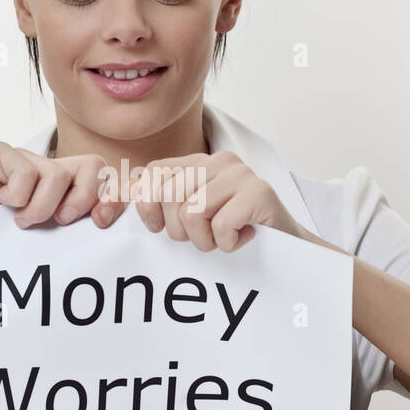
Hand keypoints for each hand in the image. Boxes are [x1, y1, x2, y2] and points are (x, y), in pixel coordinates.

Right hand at [0, 142, 129, 228]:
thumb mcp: (46, 244)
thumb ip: (74, 234)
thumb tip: (107, 232)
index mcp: (66, 192)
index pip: (106, 181)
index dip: (113, 198)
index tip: (101, 223)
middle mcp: (49, 172)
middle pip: (94, 166)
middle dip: (85, 198)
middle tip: (60, 221)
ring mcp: (24, 160)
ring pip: (58, 174)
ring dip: (41, 207)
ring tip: (20, 221)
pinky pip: (25, 171)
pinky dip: (16, 196)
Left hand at [129, 150, 309, 251]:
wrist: (288, 248)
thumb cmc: (235, 233)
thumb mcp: (192, 215)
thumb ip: (162, 202)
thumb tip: (120, 196)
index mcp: (199, 162)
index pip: (153, 173)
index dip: (145, 205)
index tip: (157, 228)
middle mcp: (219, 161)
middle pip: (168, 194)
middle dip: (178, 229)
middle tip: (203, 237)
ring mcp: (241, 174)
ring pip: (191, 212)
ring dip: (204, 240)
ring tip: (223, 239)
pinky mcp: (260, 192)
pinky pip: (219, 225)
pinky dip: (227, 243)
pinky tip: (242, 238)